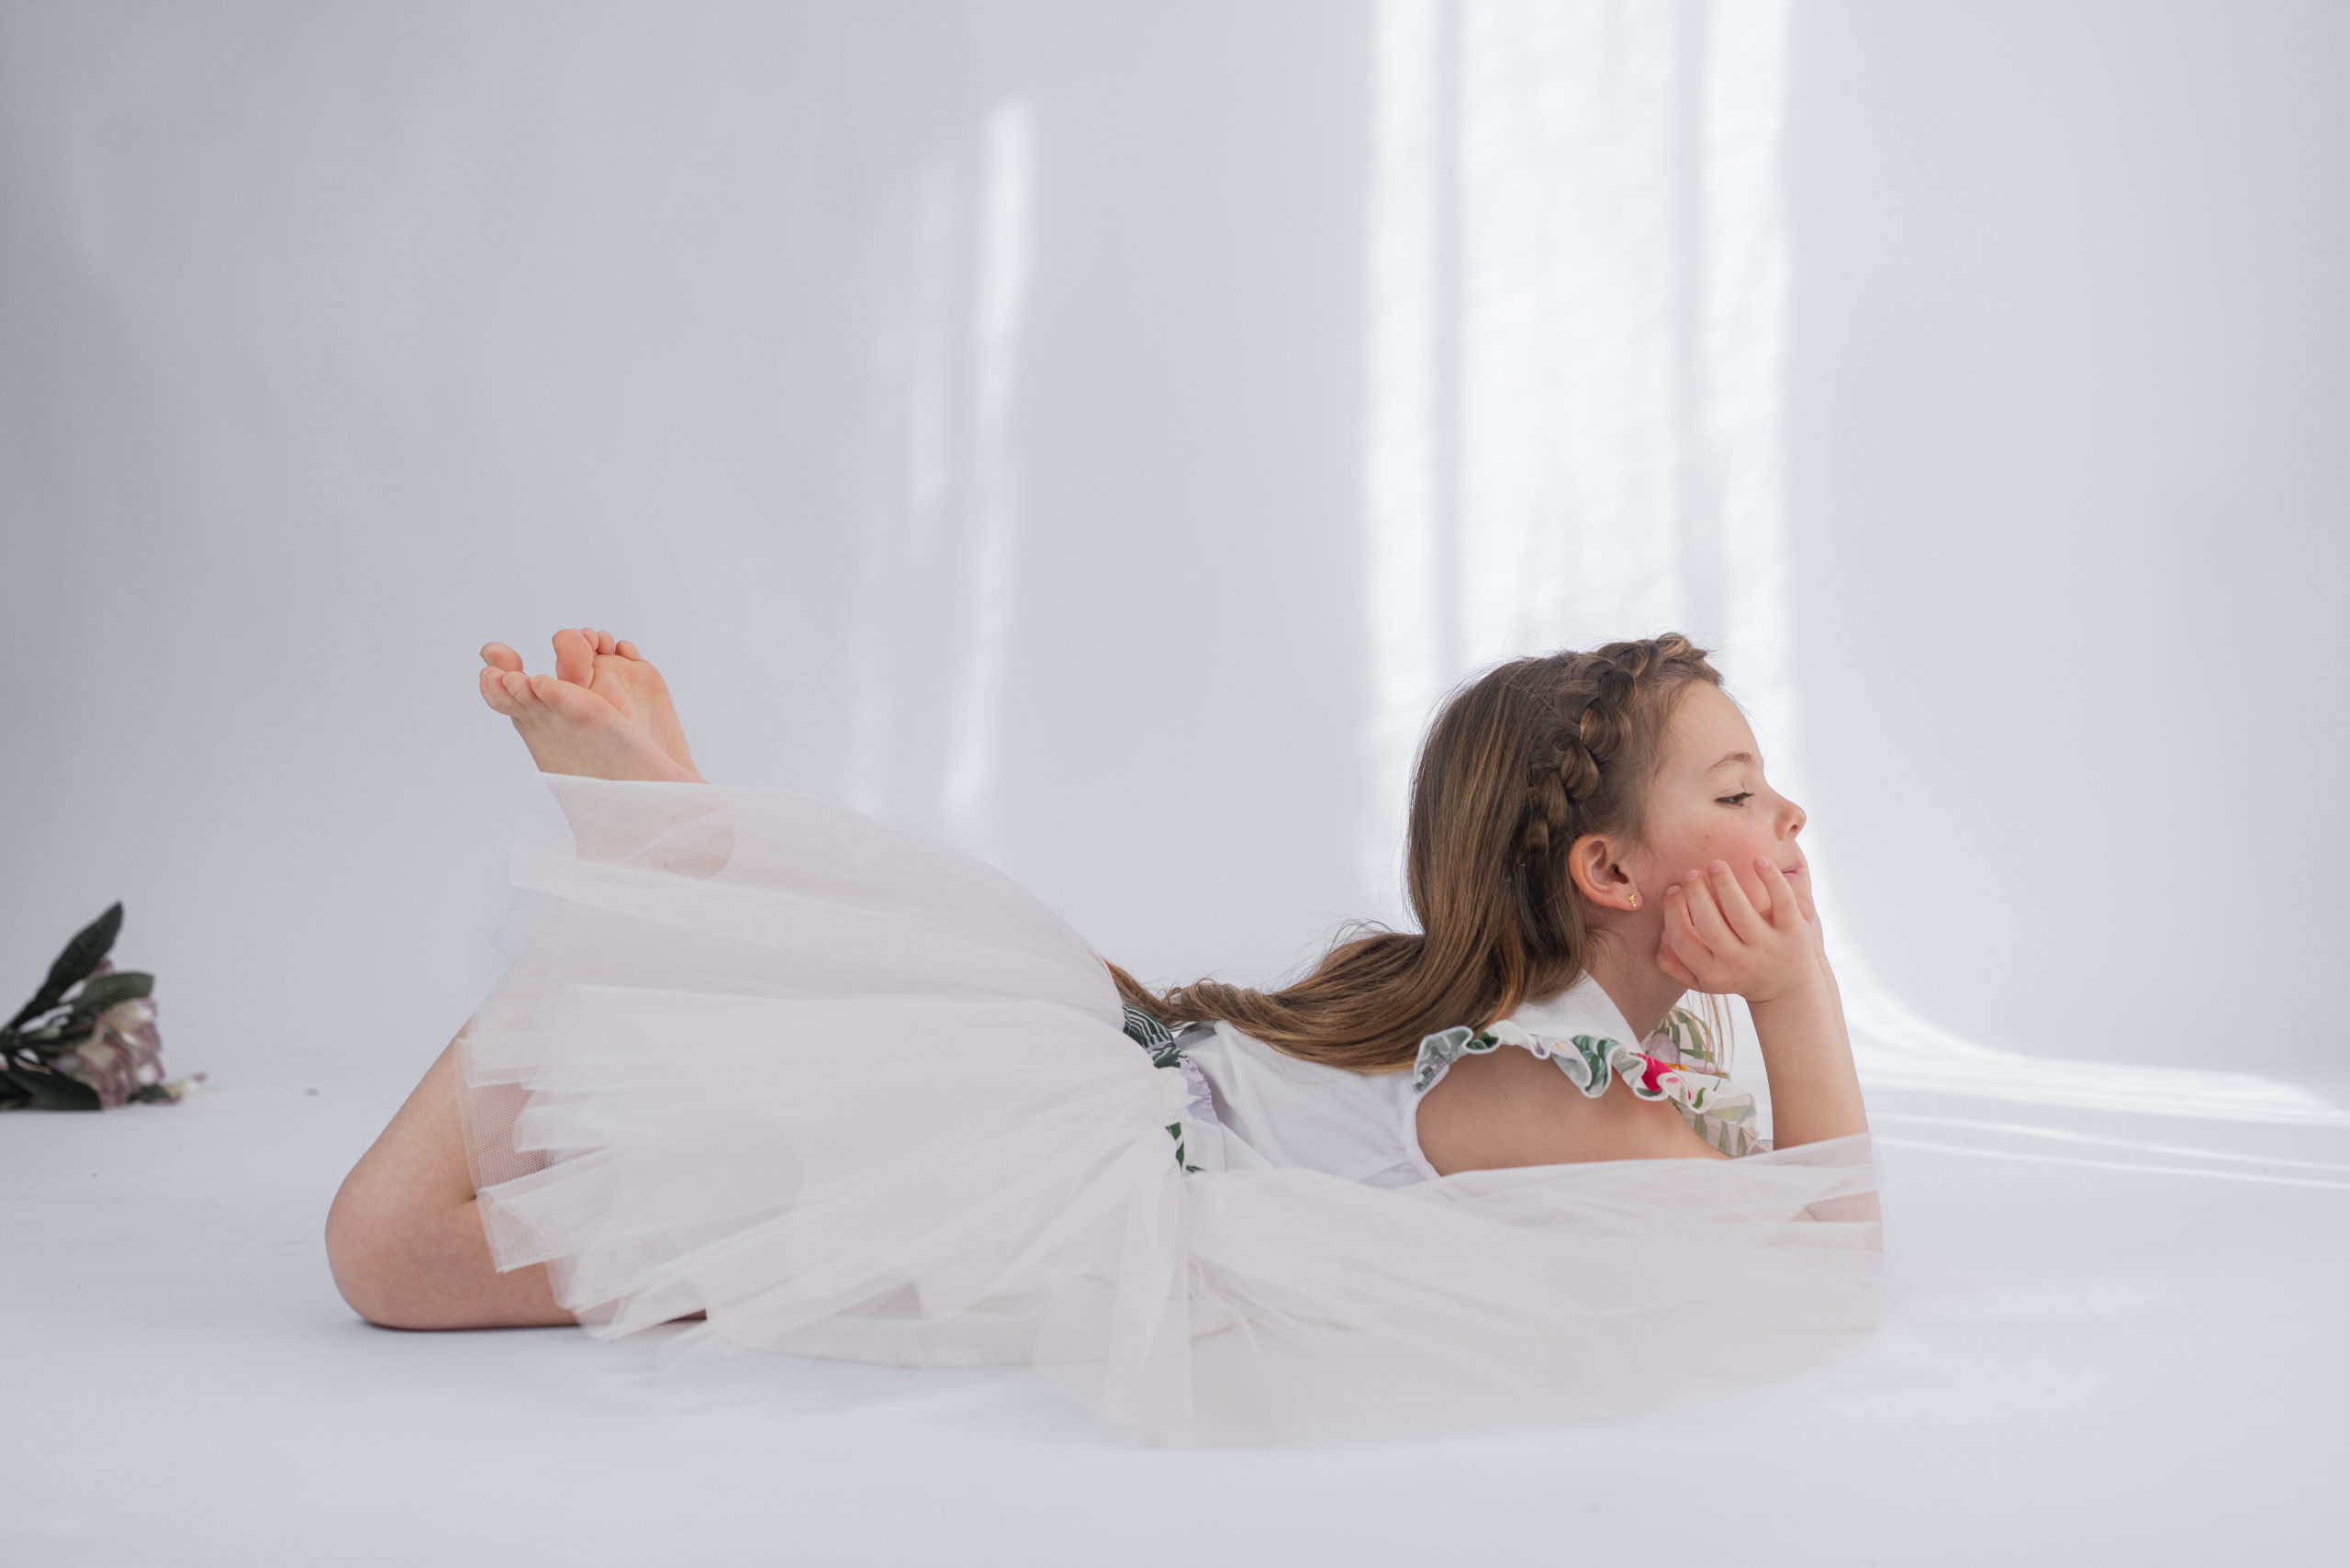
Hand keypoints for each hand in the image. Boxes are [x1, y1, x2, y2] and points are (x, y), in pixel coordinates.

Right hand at [1655, 857, 1824, 1006]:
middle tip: (1691, 874)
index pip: (1683, 940)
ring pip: (1741, 913)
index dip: (1673, 912)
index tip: (1673, 889)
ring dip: (1725, 884)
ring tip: (1716, 864)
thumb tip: (1659, 938)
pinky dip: (1771, 878)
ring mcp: (1768, 947)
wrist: (1788, 989)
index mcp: (1713, 973)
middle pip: (1709, 926)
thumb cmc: (1738, 975)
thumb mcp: (1704, 981)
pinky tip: (1758, 860)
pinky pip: (1782, 902)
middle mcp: (1739, 962)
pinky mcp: (1793, 931)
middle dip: (1696, 895)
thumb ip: (1675, 964)